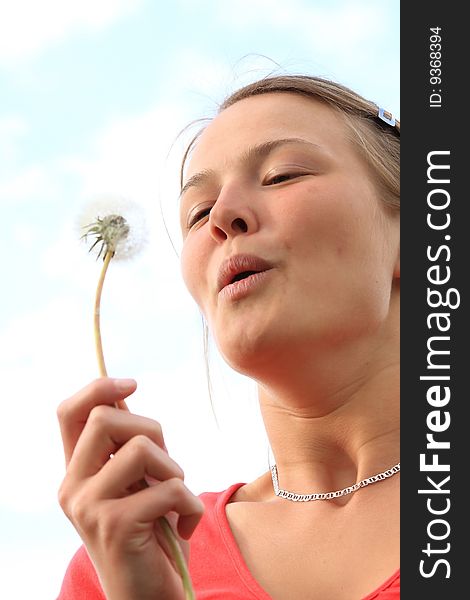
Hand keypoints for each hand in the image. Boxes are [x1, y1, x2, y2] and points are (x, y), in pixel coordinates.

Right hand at [57, 377, 203, 599]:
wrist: (147, 597)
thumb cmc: (149, 532)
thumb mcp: (134, 482)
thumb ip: (125, 444)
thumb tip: (123, 391)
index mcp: (76, 472)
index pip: (70, 412)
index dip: (99, 387)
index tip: (133, 383)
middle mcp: (72, 487)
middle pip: (107, 418)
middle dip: (152, 430)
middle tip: (165, 467)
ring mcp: (89, 507)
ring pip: (142, 448)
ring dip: (174, 470)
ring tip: (175, 498)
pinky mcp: (116, 527)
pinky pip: (170, 488)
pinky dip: (192, 506)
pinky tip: (184, 527)